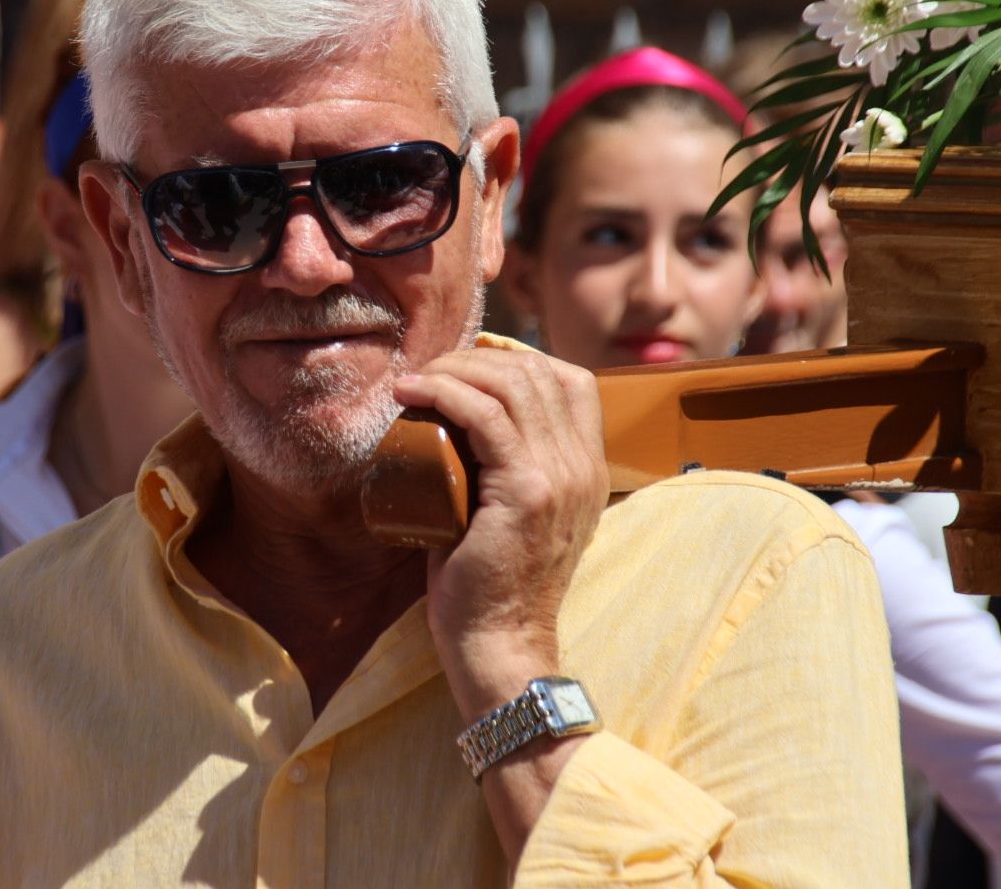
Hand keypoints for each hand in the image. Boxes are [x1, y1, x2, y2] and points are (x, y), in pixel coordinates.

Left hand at [392, 347, 607, 716]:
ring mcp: (561, 476)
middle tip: (428, 373)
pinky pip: (485, 415)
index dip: (518, 359)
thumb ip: (506, 473)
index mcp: (588, 469)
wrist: (498, 642)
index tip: (467, 369)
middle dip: (476, 359)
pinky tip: (412, 393)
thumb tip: (455, 429)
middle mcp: (583, 466)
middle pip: (538, 372)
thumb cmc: (486, 582)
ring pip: (512, 384)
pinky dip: (444, 392)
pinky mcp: (527, 490)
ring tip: (416, 381)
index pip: (572, 381)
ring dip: (455, 369)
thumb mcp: (510, 513)